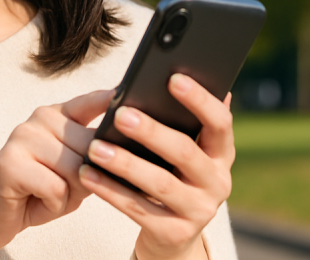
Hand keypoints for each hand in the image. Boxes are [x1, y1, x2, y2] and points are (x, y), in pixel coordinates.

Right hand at [0, 89, 113, 259]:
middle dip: (89, 178)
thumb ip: (94, 156)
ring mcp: (23, 137)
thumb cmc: (37, 192)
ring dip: (70, 194)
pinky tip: (34, 200)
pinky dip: (53, 205)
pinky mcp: (10, 162)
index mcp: (57, 115)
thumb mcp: (73, 172)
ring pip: (76, 169)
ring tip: (49, 194)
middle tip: (66, 188)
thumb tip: (124, 152)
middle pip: (92, 146)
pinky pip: (55, 188)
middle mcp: (40, 119)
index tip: (134, 96)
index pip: (92, 102)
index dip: (113, 101)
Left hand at [78, 73, 233, 259]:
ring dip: (124, 164)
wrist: (172, 234)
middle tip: (121, 115)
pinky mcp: (175, 234)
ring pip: (159, 184)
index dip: (200, 101)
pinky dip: (110, 191)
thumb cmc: (172, 174)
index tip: (173, 79)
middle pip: (185, 153)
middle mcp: (218, 182)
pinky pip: (138, 209)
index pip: (220, 123)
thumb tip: (178, 74)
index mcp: (222, 154)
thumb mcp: (184, 150)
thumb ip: (182, 120)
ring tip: (94, 147)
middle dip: (152, 132)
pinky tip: (88, 174)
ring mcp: (199, 211)